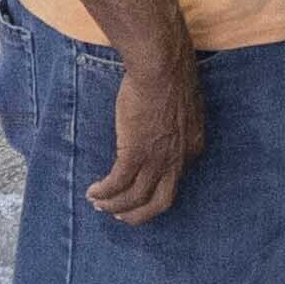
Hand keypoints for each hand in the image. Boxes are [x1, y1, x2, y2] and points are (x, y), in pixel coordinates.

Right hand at [87, 35, 212, 222]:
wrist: (162, 68)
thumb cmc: (171, 77)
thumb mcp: (182, 107)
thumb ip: (175, 124)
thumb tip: (159, 126)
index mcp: (191, 148)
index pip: (175, 181)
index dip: (155, 191)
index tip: (140, 191)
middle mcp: (177, 160)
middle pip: (160, 202)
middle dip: (139, 213)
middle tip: (122, 215)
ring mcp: (157, 159)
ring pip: (135, 197)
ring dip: (114, 205)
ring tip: (99, 204)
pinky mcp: (135, 153)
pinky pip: (117, 183)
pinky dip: (104, 192)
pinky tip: (93, 191)